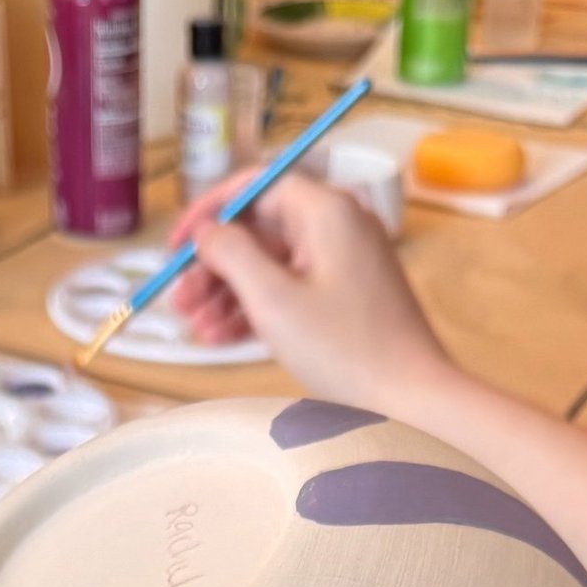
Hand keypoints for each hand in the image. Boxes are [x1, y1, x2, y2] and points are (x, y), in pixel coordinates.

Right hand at [171, 172, 453, 415]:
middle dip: (213, 267)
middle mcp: (337, 225)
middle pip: (260, 230)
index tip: (175, 247)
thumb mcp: (274, 300)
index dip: (208, 213)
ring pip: (271, 264)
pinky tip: (221, 337)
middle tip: (178, 302)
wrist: (412, 398)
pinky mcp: (346, 296)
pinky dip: (258, 309)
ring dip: (228, 294)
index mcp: (325, 210)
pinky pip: (291, 289)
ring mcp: (344, 262)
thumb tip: (206, 232)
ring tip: (193, 328)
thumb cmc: (345, 349)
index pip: (254, 187)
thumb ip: (231, 255)